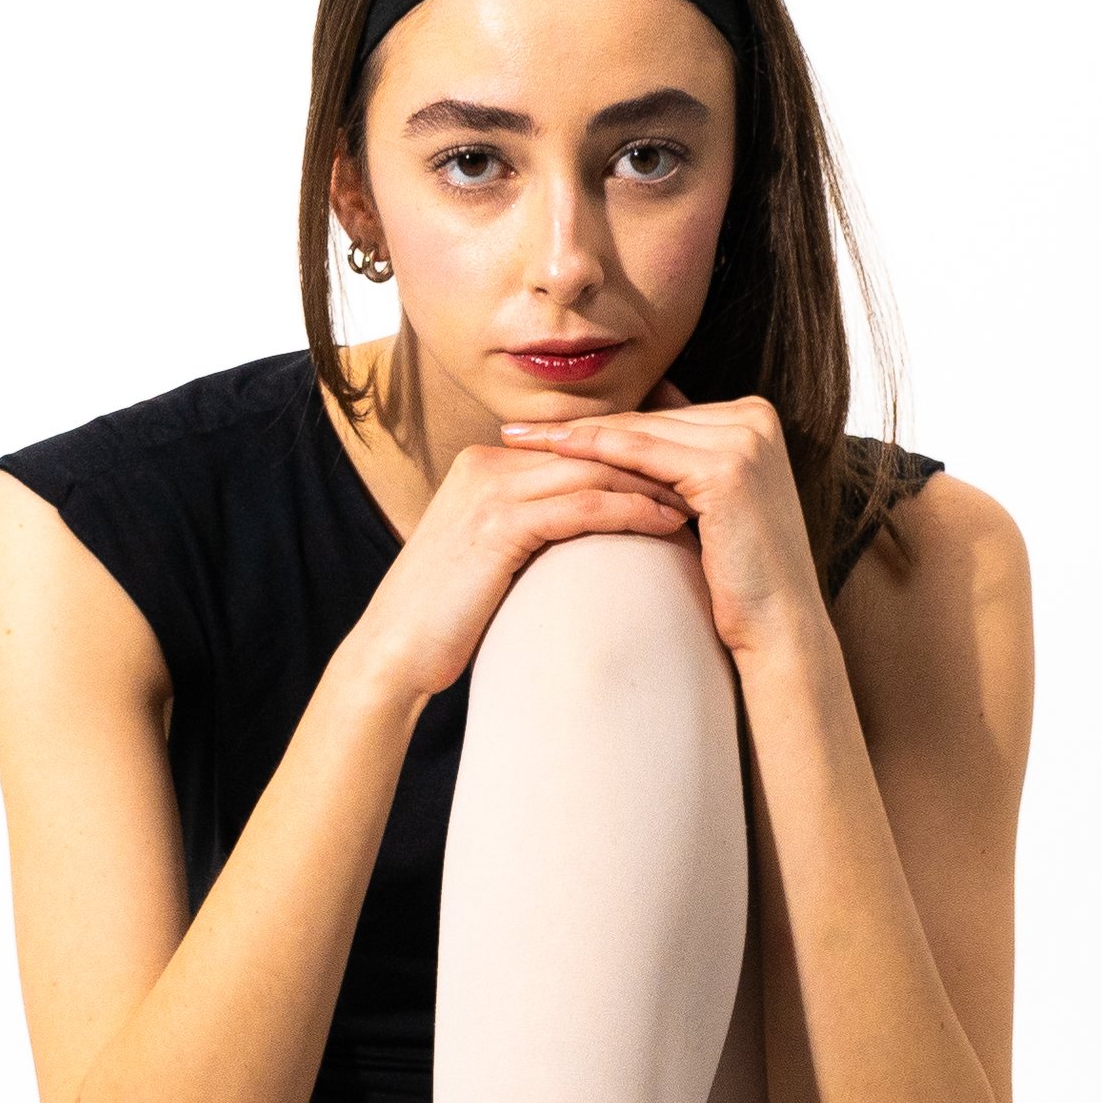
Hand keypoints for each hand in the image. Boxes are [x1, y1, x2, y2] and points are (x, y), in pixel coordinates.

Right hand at [355, 435, 693, 700]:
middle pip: (590, 450)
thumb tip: (586, 531)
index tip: (682, 474)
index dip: (632, 459)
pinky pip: (582, 507)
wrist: (394, 654)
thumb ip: (532, 530)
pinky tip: (668, 524)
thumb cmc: (447, 618)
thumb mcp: (491, 558)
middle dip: (652, 463)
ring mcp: (490, 491)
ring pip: (593, 472)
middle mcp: (486, 464)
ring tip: (702, 500)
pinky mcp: (500, 525)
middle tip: (707, 479)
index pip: (576, 448)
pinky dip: (630, 511)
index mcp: (485, 466)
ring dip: (652, 483)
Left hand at [497, 382, 824, 662]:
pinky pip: (642, 454)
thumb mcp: (702, 509)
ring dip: (572, 436)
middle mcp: (754, 417)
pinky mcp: (727, 466)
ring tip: (517, 442)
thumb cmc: (734, 580)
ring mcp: (745, 437)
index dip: (596, 426)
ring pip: (637, 432)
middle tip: (513, 432)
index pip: (655, 418)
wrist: (777, 627)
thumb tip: (622, 448)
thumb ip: (674, 470)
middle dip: (575, 426)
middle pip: (644, 420)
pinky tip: (551, 455)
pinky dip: (593, 452)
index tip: (540, 432)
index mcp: (752, 419)